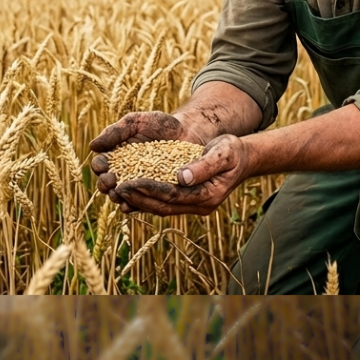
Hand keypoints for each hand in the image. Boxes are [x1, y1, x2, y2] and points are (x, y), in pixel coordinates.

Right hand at [88, 111, 203, 195]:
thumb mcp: (135, 122)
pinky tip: (129, 206)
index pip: (100, 165)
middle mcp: (124, 172)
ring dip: (117, 197)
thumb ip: (114, 132)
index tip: (102, 166)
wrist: (188, 133)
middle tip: (111, 180)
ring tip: (119, 195)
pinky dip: (132, 207)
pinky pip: (140, 204)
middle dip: (105, 183)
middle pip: (106, 183)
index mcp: (116, 155)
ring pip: (121, 196)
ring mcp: (138, 185)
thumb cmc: (160, 124)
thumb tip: (92, 146)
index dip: (98, 167)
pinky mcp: (153, 194)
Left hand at [107, 134, 251, 216]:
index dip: (148, 190)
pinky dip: (147, 199)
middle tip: (116, 189)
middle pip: (163, 206)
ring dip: (139, 201)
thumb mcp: (222, 153)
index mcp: (207, 196)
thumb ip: (204, 165)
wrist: (243, 158)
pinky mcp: (188, 200)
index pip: (172, 196)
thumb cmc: (233, 152)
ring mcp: (194, 205)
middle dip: (138, 198)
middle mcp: (199, 205)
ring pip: (162, 208)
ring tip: (118, 191)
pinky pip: (164, 203)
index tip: (127, 183)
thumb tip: (182, 177)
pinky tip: (131, 191)